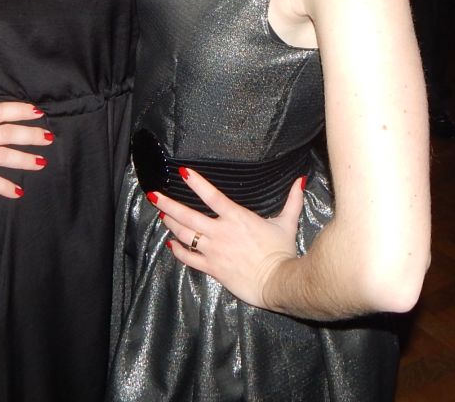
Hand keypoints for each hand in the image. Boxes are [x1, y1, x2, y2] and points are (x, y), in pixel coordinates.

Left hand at [151, 167, 305, 310]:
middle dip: (169, 204)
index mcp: (237, 217)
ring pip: (185, 236)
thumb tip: (300, 180)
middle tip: (154, 195)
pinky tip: (170, 244)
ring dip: (171, 224)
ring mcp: (214, 251)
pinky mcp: (212, 268)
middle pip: (188, 216)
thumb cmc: (282, 251)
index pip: (212, 195)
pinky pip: (189, 258)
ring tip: (162, 215)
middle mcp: (221, 232)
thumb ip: (292, 200)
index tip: (182, 172)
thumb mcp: (287, 222)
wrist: (278, 282)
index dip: (196, 182)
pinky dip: (178, 251)